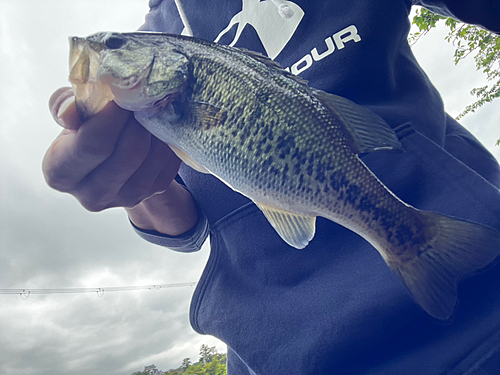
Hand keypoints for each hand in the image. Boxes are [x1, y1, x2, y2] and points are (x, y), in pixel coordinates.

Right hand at [44, 87, 197, 234]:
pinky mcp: (152, 193)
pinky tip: (158, 126)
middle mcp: (92, 195)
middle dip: (138, 120)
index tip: (121, 96)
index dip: (112, 117)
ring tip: (149, 109)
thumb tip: (69, 109)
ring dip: (156, 128)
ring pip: (153, 157)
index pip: (93, 145)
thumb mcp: (70, 115)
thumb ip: (64, 107)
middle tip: (140, 98)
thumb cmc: (85, 129)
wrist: (111, 154)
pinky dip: (167, 140)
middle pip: (129, 152)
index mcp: (60, 174)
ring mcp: (126, 198)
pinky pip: (168, 162)